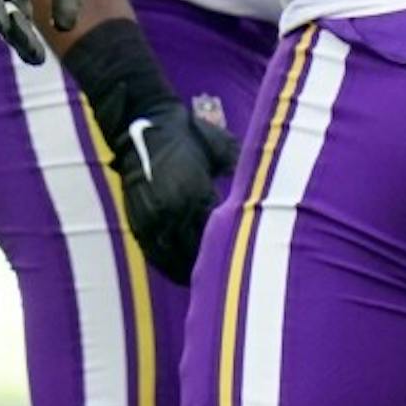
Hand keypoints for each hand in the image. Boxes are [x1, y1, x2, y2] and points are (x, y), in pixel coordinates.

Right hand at [113, 100, 237, 283]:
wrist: (143, 121)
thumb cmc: (189, 132)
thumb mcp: (223, 148)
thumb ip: (241, 168)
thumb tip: (268, 181)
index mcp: (196, 193)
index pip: (218, 232)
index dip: (234, 246)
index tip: (252, 257)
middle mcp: (173, 209)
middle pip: (197, 251)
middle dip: (214, 264)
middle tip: (235, 278)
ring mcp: (153, 217)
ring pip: (175, 258)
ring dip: (191, 271)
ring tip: (211, 285)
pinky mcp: (138, 221)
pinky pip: (155, 254)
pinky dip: (169, 266)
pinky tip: (183, 275)